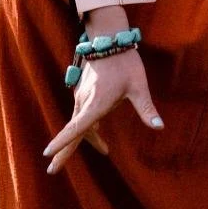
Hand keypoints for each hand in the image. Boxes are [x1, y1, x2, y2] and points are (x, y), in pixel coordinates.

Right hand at [43, 46, 162, 174]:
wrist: (109, 38)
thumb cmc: (125, 62)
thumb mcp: (139, 86)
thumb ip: (146, 108)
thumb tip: (159, 127)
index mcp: (96, 103)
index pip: (77, 127)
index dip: (63, 142)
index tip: (48, 153)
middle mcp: (84, 102)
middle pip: (75, 131)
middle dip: (63, 151)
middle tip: (51, 170)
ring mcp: (81, 96)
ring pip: (81, 123)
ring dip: (91, 137)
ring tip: (105, 149)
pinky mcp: (82, 92)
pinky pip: (83, 114)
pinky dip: (89, 125)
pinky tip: (99, 129)